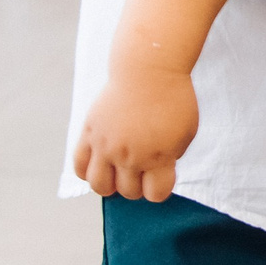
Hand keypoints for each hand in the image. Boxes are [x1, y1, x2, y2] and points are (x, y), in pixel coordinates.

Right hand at [72, 72, 198, 202]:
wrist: (149, 69)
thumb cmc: (173, 100)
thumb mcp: (186, 132)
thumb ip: (172, 157)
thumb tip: (154, 174)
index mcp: (158, 157)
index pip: (155, 194)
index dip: (160, 188)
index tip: (161, 176)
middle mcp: (130, 155)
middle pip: (128, 192)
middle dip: (137, 185)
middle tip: (141, 169)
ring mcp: (107, 145)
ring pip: (99, 186)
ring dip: (110, 185)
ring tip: (118, 172)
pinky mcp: (90, 132)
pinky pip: (79, 165)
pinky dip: (87, 171)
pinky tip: (100, 163)